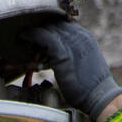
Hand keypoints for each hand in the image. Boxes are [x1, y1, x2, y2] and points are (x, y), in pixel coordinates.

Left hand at [0, 19, 121, 121]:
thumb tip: (54, 61)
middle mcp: (79, 36)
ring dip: (33, 32)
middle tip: (26, 36)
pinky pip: (43, 37)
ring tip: (21, 37)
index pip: (63, 23)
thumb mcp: (82, 66)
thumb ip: (70, 57)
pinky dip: (31, 36)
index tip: (37, 34)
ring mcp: (72, 43)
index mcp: (85, 37)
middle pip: (54, 23)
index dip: (49, 27)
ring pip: (47, 28)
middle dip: (40, 29)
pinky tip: (21, 38)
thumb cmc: (91, 89)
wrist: (101, 98)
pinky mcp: (63, 53)